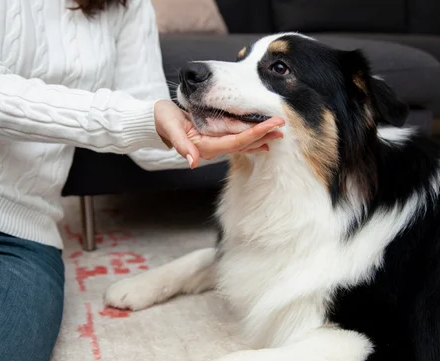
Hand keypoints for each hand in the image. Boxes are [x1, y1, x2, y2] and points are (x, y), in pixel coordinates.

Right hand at [154, 100, 284, 167]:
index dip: (256, 134)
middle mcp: (213, 147)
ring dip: (261, 137)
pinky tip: (262, 136)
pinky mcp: (215, 138)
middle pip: (244, 143)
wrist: (156, 122)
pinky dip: (251, 137)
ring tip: (278, 132)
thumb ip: (181, 144)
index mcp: (205, 146)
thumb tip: (191, 161)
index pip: (236, 141)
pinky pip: (237, 139)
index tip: (273, 125)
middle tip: (283, 127)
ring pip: (243, 142)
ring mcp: (215, 144)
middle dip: (264, 135)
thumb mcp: (170, 128)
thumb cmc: (162, 121)